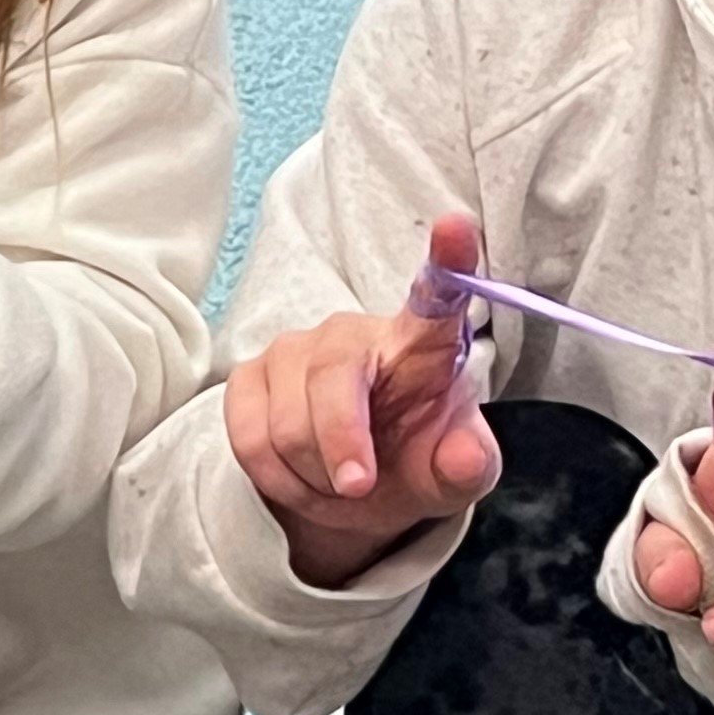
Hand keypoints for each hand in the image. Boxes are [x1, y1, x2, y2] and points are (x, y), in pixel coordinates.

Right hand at [226, 210, 503, 588]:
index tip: (457, 225)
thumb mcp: (449, 477)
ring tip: (336, 484)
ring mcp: (294, 350)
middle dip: (342, 445)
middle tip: (359, 489)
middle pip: (335, 378)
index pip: (436, 296)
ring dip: (313, 475)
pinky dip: (277, 477)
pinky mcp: (248, 377)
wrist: (350, 489)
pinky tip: (300, 478)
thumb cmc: (411, 462)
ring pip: (287, 424)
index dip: (448, 261)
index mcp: (420, 345)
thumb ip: (465, 467)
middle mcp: (352, 333)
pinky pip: (249, 437)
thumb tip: (465, 457)